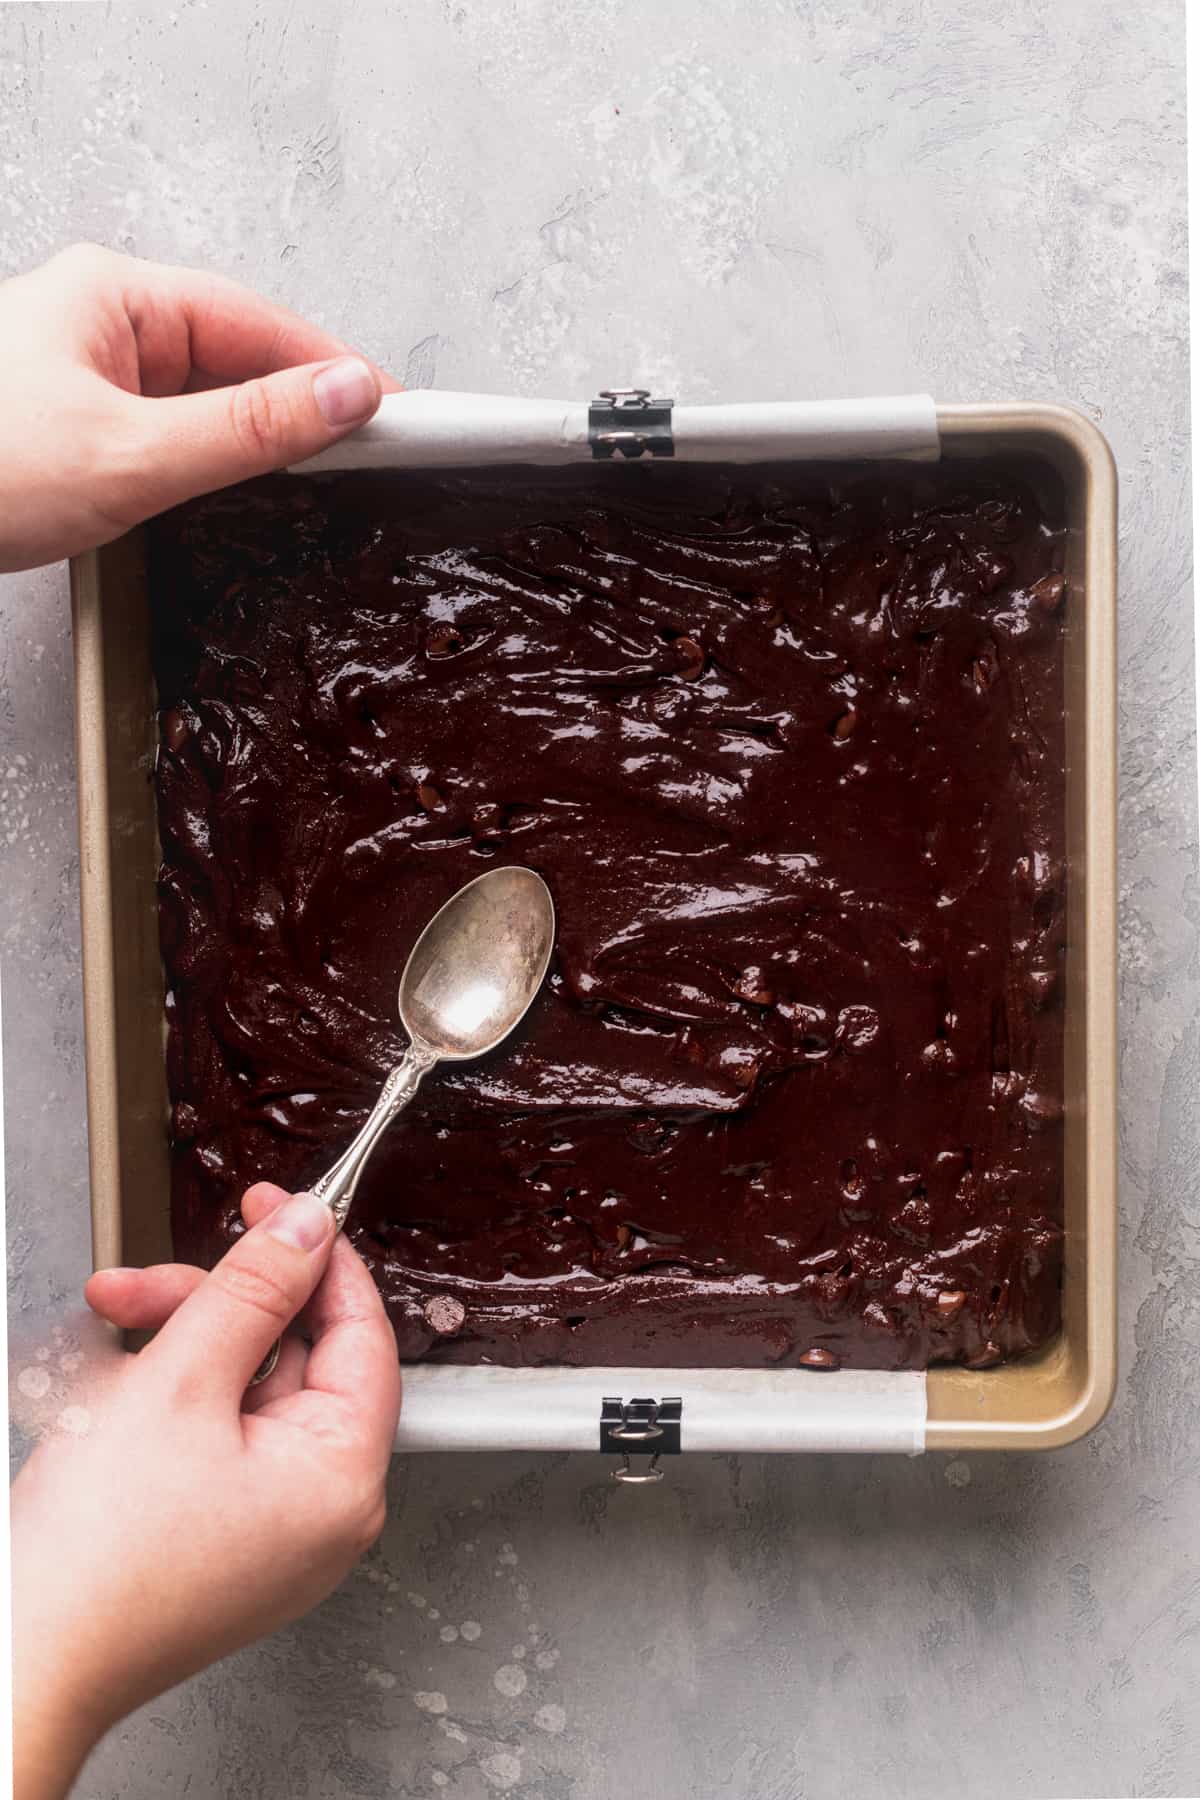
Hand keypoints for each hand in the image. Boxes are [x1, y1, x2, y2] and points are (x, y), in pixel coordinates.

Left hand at [0, 243, 399, 571]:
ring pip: (207, 402)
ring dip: (256, 442)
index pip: (260, 322)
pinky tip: (238, 495)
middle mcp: (104, 325)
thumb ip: (250, 430)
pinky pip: (172, 436)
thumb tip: (345, 397)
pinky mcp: (81, 429)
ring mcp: (90, 377)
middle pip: (239, 357)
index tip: (398, 413)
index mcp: (115, 296)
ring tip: (313, 481)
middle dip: (302, 408)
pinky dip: (214, 465)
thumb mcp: (133, 457)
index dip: (335, 370)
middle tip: (371, 457)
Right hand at [11, 1184, 400, 1799]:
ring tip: (103, 1338)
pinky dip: (161, 1401)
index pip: (361, 1331)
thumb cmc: (96, 1559)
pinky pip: (209, 1435)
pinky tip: (104, 1392)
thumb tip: (310, 1228)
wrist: (18, 1661)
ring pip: (239, 1388)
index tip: (277, 1205)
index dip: (315, 1256)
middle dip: (211, 1307)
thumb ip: (254, 1290)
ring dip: (171, 1347)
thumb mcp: (180, 1383)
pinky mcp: (218, 1533)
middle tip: (141, 1286)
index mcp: (344, 1477)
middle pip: (291, 1355)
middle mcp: (323, 1509)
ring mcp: (270, 1526)